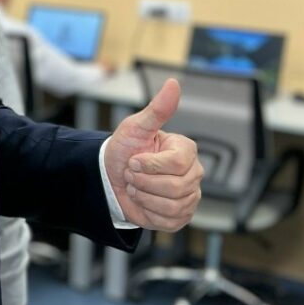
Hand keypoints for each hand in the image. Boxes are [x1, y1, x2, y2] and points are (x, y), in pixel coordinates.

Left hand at [103, 78, 201, 230]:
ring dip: (145, 196)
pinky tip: (142, 201)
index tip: (133, 160)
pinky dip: (149, 213)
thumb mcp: (136, 127)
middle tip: (131, 174)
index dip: (149, 164)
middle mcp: (193, 172)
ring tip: (136, 186)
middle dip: (144, 182)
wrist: (110, 178)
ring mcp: (190, 196)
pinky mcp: (181, 216)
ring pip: (173, 205)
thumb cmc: (124, 149)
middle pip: (176, 186)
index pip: (177, 163)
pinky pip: (171, 221)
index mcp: (186, 149)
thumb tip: (174, 83)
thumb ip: (157, 109)